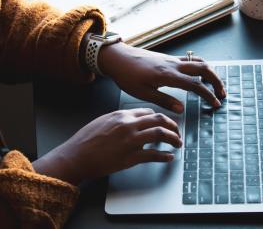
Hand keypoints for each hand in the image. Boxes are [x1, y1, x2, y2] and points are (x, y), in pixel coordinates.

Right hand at [33, 108, 180, 184]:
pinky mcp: (130, 157)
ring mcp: (131, 141)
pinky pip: (153, 155)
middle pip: (159, 120)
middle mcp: (129, 125)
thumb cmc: (86, 139)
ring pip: (160, 134)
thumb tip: (134, 121)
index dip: (160, 117)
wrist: (76, 156)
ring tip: (178, 143)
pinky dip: (164, 156)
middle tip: (177, 131)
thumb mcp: (103, 120)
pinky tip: (169, 157)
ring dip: (173, 138)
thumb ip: (121, 119)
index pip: (149, 112)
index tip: (165, 123)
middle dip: (172, 125)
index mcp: (122, 115)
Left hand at [99, 42, 225, 112]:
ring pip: (198, 61)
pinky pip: (190, 59)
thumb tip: (181, 109)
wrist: (118, 58)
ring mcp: (172, 59)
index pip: (195, 85)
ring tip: (214, 83)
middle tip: (222, 93)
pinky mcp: (168, 58)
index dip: (208, 95)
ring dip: (210, 72)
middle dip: (216, 80)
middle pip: (203, 68)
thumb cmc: (127, 76)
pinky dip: (199, 66)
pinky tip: (198, 74)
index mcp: (168, 75)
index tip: (215, 104)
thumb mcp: (143, 93)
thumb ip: (164, 100)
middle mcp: (173, 64)